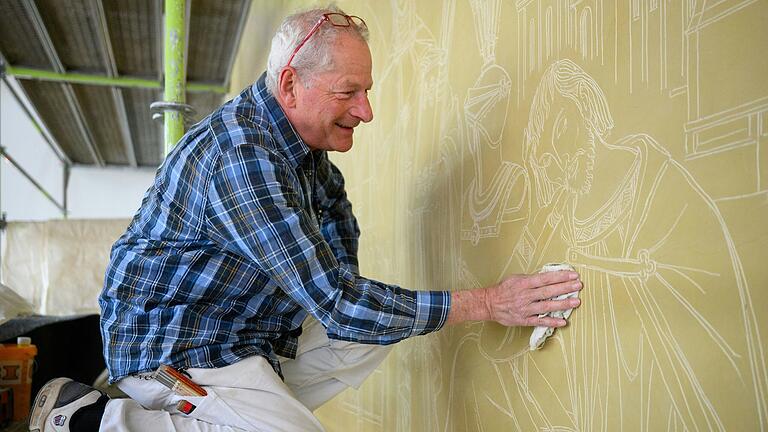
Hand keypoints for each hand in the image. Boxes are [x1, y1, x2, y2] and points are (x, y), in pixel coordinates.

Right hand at [446, 271, 581, 326]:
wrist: (489, 304)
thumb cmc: (503, 290)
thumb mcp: (516, 279)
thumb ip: (531, 279)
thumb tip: (548, 277)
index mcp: (524, 283)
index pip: (545, 279)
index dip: (560, 277)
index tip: (572, 275)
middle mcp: (526, 296)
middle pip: (548, 291)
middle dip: (565, 288)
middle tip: (579, 286)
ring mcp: (525, 308)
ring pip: (547, 306)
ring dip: (563, 304)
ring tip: (576, 302)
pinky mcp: (524, 320)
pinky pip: (540, 321)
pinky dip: (551, 321)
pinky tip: (563, 321)